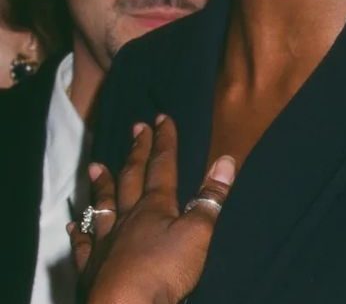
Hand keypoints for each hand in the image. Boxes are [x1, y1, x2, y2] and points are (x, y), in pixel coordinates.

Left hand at [70, 115, 236, 303]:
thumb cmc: (165, 269)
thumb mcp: (198, 232)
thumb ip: (211, 197)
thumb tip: (226, 160)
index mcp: (156, 207)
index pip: (162, 167)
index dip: (164, 142)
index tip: (161, 118)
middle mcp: (128, 218)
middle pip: (132, 179)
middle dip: (137, 153)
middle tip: (135, 129)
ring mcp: (107, 241)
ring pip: (104, 206)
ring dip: (102, 185)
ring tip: (95, 165)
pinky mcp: (93, 267)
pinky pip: (85, 244)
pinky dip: (80, 232)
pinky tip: (75, 223)